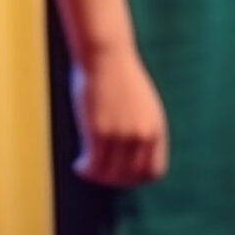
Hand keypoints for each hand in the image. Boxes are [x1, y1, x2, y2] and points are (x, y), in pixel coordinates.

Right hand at [71, 46, 168, 187]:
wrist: (106, 54)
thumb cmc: (119, 76)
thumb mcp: (141, 105)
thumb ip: (139, 129)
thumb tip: (129, 155)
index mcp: (156, 129)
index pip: (154, 172)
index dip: (137, 178)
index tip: (121, 174)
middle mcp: (142, 135)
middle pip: (131, 176)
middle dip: (114, 180)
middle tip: (99, 174)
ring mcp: (121, 135)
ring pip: (110, 173)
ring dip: (97, 176)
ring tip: (86, 168)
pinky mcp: (99, 131)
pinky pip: (93, 164)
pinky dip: (85, 169)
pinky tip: (78, 164)